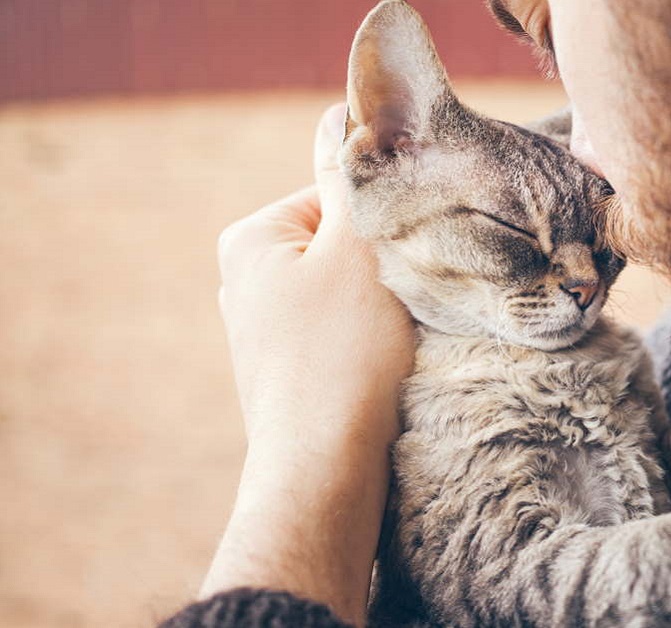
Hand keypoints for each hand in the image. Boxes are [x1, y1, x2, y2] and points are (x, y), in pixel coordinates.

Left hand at [201, 103, 414, 624]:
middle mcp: (247, 283)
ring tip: (402, 339)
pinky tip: (389, 369)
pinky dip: (373, 346)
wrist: (326, 473)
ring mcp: (266, 335)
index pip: (336, 194)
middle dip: (385, 266)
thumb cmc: (343, 356)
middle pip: (344, 246)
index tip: (414, 249)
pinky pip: (344, 338)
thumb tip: (342, 113)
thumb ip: (353, 178)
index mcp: (252, 240)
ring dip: (386, 308)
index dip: (386, 219)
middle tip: (413, 295)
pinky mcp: (291, 377)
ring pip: (350, 295)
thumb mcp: (356, 250)